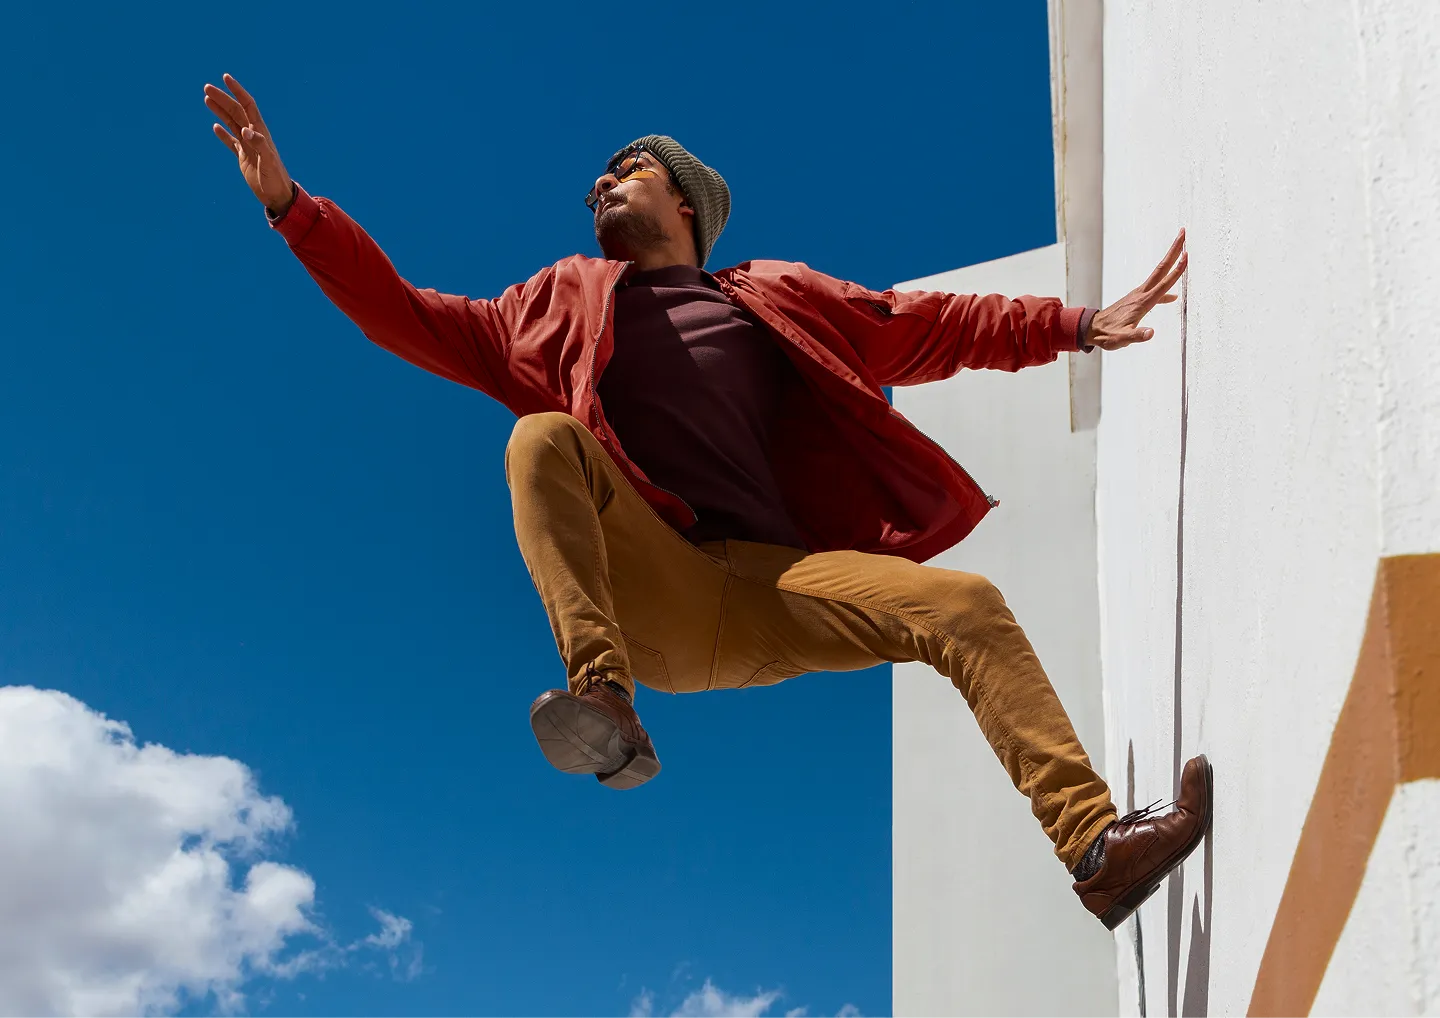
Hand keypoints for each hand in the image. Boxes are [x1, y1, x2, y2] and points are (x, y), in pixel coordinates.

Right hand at [204, 74, 294, 215]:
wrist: (277, 195)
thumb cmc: (275, 179)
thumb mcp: (268, 162)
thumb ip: (259, 145)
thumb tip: (245, 130)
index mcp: (260, 132)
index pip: (248, 106)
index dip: (237, 91)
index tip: (226, 78)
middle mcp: (253, 136)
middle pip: (236, 112)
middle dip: (222, 99)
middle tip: (206, 88)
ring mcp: (248, 146)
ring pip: (232, 123)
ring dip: (220, 111)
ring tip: (207, 99)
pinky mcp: (244, 157)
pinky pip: (231, 142)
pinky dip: (223, 134)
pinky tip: (215, 127)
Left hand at [1086, 229, 1187, 350]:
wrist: (1092, 329)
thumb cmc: (1108, 334)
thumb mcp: (1122, 339)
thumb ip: (1136, 336)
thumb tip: (1151, 333)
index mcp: (1142, 302)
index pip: (1163, 284)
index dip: (1176, 270)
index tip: (1186, 255)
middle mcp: (1141, 294)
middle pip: (1161, 269)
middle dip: (1173, 251)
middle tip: (1183, 233)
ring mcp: (1138, 295)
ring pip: (1158, 274)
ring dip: (1170, 261)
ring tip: (1182, 250)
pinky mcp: (1136, 299)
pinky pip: (1155, 288)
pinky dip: (1165, 285)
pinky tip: (1172, 296)